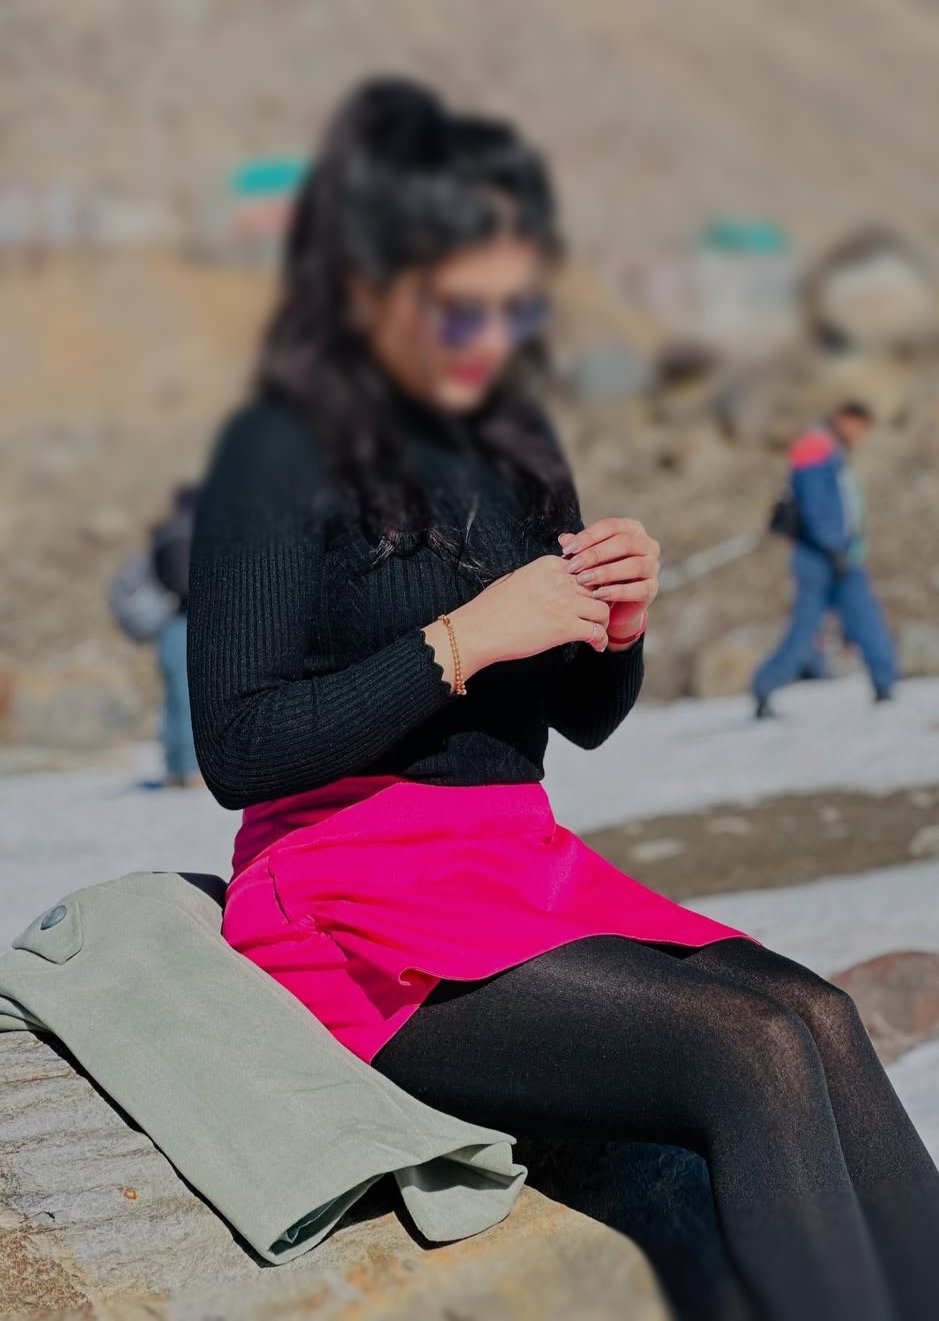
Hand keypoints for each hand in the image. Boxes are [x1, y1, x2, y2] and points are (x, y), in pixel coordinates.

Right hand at [452, 552, 612, 672]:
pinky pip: (597, 632)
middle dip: (601, 601)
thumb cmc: (492, 607)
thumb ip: (542, 576)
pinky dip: (601, 640)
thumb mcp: (518, 578)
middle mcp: (560, 580)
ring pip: (603, 609)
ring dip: (604, 622)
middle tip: (598, 615)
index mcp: (549, 564)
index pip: (585, 568)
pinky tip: (596, 646)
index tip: (590, 595)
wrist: (479, 629)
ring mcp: (565, 603)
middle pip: (597, 586)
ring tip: (598, 631)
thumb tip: (555, 581)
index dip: (591, 583)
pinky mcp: (566, 627)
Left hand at [558, 517, 659, 645]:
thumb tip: (564, 539)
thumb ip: (579, 548)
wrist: (616, 602)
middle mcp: (647, 545)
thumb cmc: (601, 572)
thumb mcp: (589, 558)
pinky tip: (598, 595)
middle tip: (573, 566)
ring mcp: (652, 567)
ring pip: (634, 565)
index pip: (611, 526)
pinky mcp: (652, 589)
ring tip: (583, 580)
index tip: (567, 549)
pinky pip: (639, 589)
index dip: (588, 537)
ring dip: (606, 572)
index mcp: (632, 529)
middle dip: (595, 554)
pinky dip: (617, 592)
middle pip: (624, 543)